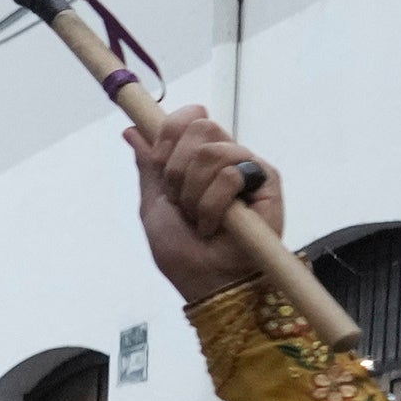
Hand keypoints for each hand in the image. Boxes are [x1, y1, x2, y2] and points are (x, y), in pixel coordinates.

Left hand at [125, 106, 283, 300]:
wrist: (206, 281)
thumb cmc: (182, 253)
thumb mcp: (153, 205)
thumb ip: (148, 166)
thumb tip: (132, 131)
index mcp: (198, 159)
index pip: (189, 118)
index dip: (169, 133)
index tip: (161, 164)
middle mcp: (226, 157)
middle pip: (200, 127)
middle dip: (178, 169)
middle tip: (181, 200)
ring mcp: (247, 167)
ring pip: (212, 151)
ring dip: (194, 193)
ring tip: (200, 218)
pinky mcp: (267, 181)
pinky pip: (232, 173)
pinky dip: (214, 204)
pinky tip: (218, 224)